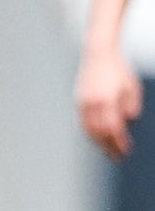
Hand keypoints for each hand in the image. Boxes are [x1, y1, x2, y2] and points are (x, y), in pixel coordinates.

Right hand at [76, 46, 140, 160]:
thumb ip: (132, 105)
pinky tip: (97, 138)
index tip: (125, 151)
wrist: (98, 53)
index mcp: (107, 100)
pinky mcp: (78, 101)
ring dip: (98, 142)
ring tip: (107, 150)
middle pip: (99, 133)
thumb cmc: (119, 69)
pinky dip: (90, 133)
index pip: (113, 128)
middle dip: (108, 147)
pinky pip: (83, 123)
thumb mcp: (132, 86)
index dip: (119, 142)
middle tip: (116, 157)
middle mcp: (93, 103)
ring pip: (88, 130)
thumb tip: (128, 121)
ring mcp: (83, 102)